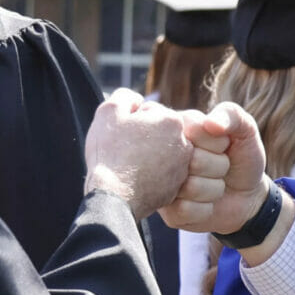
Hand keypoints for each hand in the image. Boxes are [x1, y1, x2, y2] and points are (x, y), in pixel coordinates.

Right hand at [83, 89, 194, 218]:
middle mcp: (185, 144)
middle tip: (125, 150)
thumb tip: (136, 100)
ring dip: (146, 156)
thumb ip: (125, 97)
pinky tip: (134, 180)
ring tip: (129, 165)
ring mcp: (182, 168)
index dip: (130, 121)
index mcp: (172, 121)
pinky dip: (149, 176)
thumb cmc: (111, 152)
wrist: (114, 197)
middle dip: (142, 138)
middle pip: (158, 133)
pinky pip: (160, 176)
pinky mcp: (176, 189)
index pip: (149, 112)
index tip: (123, 134)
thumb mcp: (109, 111)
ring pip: (160, 154)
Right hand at [161, 102, 271, 235]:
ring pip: (190, 187)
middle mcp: (161, 155)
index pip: (193, 128)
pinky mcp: (166, 212)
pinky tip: (205, 203)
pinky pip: (185, 210)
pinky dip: (205, 208)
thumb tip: (211, 123)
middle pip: (193, 161)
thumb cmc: (241, 156)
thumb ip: (232, 115)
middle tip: (219, 167)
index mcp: (175, 127)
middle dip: (218, 166)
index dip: (216, 142)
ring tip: (212, 184)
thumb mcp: (245, 130)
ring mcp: (161, 183)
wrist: (247, 196)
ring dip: (213, 189)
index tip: (222, 145)